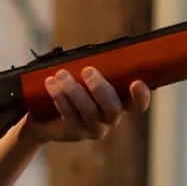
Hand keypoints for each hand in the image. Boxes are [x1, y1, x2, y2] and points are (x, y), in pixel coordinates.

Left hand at [25, 68, 150, 144]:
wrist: (45, 112)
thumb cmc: (72, 86)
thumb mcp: (85, 75)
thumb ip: (95, 66)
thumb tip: (94, 52)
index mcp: (120, 100)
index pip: (137, 103)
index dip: (141, 96)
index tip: (136, 83)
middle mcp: (110, 118)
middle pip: (113, 108)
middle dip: (101, 89)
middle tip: (88, 71)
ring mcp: (94, 128)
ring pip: (89, 112)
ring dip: (74, 91)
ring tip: (61, 74)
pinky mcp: (75, 133)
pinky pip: (70, 116)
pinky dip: (61, 99)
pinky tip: (51, 84)